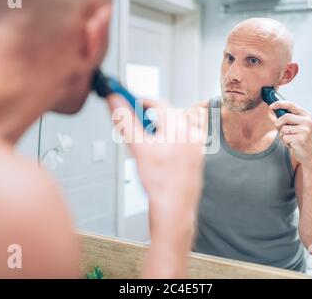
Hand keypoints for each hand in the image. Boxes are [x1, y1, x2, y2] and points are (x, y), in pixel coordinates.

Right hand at [106, 94, 204, 277]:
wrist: (174, 209)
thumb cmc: (159, 183)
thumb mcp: (137, 148)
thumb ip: (125, 121)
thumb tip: (115, 101)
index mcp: (179, 126)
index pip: (158, 103)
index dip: (141, 102)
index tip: (129, 103)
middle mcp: (191, 132)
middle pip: (167, 114)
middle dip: (149, 118)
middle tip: (135, 126)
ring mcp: (196, 145)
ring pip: (174, 127)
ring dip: (159, 129)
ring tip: (146, 144)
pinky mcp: (197, 156)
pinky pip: (182, 139)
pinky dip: (169, 140)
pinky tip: (159, 155)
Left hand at [270, 101, 311, 166]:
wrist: (310, 155)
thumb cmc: (301, 139)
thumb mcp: (297, 126)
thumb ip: (288, 118)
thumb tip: (273, 110)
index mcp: (307, 116)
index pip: (292, 105)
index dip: (280, 104)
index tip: (271, 106)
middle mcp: (308, 121)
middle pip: (285, 117)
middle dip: (278, 124)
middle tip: (280, 129)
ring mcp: (305, 130)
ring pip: (283, 129)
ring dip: (283, 135)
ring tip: (291, 139)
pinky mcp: (300, 139)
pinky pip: (284, 138)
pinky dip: (285, 142)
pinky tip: (292, 144)